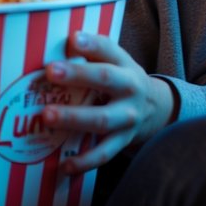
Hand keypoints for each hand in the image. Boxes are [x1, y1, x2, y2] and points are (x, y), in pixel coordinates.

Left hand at [42, 30, 175, 174]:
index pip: (108, 49)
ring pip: (101, 119)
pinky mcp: (122, 141)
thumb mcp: (115, 62)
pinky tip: (64, 166)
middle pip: (105, 79)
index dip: (91, 44)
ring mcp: (127, 118)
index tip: (72, 39)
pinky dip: (84, 161)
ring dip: (74, 118)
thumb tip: (56, 44)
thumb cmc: (121, 80)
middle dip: (77, 75)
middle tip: (50, 71)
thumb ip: (91, 53)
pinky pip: (103, 153)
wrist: (158, 110)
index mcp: (124, 65)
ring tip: (47, 116)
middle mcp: (129, 89)